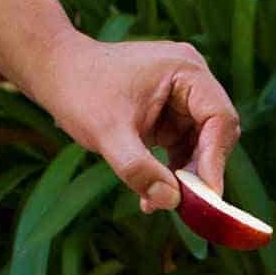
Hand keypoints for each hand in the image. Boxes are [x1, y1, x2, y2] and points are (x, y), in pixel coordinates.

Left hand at [30, 31, 239, 212]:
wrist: (56, 74)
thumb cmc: (78, 90)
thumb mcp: (107, 132)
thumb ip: (138, 168)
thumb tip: (171, 202)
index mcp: (186, 70)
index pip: (220, 119)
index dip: (216, 160)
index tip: (206, 196)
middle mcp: (193, 81)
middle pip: (217, 136)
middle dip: (202, 172)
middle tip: (186, 204)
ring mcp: (186, 100)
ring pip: (204, 149)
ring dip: (188, 179)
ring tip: (161, 200)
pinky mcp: (176, 117)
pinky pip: (187, 152)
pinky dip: (175, 175)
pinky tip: (154, 194)